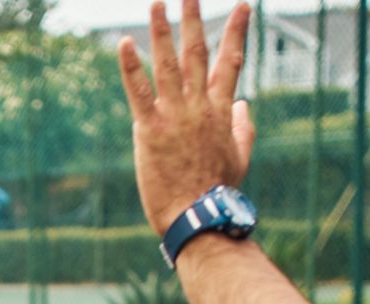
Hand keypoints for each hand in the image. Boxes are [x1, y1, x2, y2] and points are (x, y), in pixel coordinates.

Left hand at [116, 0, 258, 232]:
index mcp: (221, 110)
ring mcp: (175, 116)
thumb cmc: (220, 192)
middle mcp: (200, 106)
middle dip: (193, 19)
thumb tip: (244, 104)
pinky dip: (131, 67)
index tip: (242, 5)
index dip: (236, 31)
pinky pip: (139, 92)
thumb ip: (244, 127)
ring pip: (168, 64)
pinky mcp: (150, 130)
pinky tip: (124, 43)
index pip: (231, 61)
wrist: (200, 217)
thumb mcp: (240, 157)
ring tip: (155, 3)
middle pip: (197, 53)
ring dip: (161, 31)